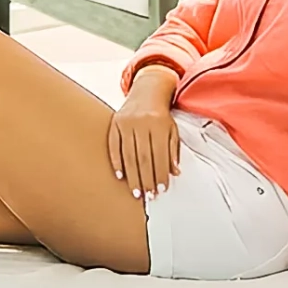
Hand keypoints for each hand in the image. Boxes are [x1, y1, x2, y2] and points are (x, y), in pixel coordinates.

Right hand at [108, 70, 181, 198]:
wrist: (147, 92)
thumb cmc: (162, 115)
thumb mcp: (172, 129)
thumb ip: (173, 150)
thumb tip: (174, 172)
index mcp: (159, 124)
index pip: (160, 155)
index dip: (160, 174)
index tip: (161, 190)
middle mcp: (142, 123)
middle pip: (143, 158)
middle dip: (146, 179)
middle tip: (148, 196)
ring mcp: (126, 122)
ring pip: (129, 155)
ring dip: (132, 176)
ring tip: (136, 192)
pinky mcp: (115, 122)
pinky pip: (114, 145)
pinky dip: (116, 162)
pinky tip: (120, 176)